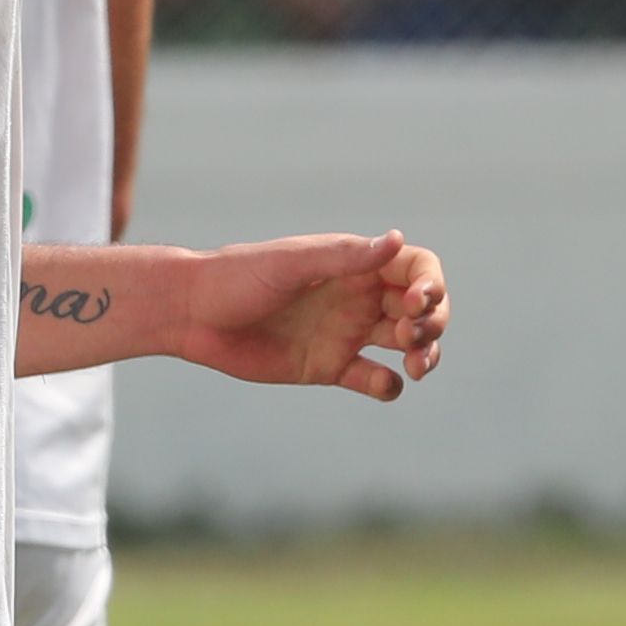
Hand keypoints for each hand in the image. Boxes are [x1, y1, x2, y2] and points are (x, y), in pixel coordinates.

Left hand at [170, 229, 447, 398]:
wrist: (192, 314)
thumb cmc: (238, 277)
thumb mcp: (291, 263)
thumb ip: (344, 257)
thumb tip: (396, 240)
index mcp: (354, 264)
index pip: (416, 269)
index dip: (431, 285)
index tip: (418, 303)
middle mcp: (357, 297)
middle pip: (421, 309)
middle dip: (433, 323)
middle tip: (412, 338)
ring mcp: (345, 333)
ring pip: (406, 345)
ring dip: (424, 354)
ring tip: (415, 366)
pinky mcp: (328, 366)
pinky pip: (373, 379)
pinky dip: (387, 386)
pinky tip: (382, 384)